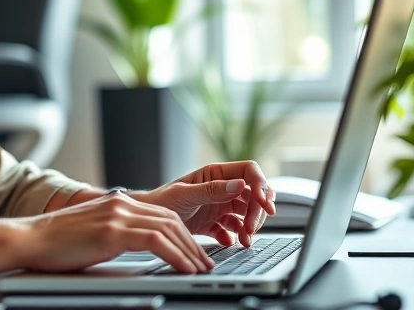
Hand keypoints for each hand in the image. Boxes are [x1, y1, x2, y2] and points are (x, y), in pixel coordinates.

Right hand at [0, 191, 213, 275]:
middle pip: (170, 219)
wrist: (30, 238)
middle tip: (205, 262)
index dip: (183, 233)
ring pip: (168, 229)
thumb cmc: (56, 242)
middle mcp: (121, 204)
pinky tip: (184, 267)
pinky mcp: (112, 231)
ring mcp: (117, 215)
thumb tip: (132, 245)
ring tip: (200, 269)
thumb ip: (114, 232)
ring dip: (189, 251)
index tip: (195, 251)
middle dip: (192, 243)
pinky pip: (156, 241)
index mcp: (117, 203)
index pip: (162, 214)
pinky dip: (175, 255)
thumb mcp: (92, 231)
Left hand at [134, 161, 275, 247]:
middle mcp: (221, 188)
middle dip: (257, 212)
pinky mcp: (215, 223)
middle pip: (253, 195)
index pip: (249, 172)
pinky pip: (234, 229)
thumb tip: (239, 185)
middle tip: (251, 229)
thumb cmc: (161, 201)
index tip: (265, 204)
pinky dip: (235, 236)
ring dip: (249, 227)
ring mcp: (220, 205)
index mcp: (215, 173)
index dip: (261, 185)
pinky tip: (226, 240)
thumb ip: (211, 190)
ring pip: (247, 214)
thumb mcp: (185, 194)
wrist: (148, 222)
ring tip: (244, 241)